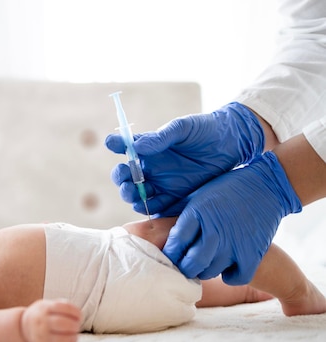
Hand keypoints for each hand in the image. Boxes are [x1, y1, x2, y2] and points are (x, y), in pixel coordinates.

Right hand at [21, 299, 80, 341]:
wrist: (23, 328)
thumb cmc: (42, 315)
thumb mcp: (47, 304)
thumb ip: (63, 306)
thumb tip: (78, 315)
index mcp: (44, 309)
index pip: (64, 308)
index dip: (76, 312)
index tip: (79, 315)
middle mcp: (42, 323)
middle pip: (63, 324)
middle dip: (75, 325)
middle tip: (76, 326)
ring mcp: (43, 337)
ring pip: (63, 340)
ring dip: (73, 338)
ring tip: (73, 336)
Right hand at [105, 102, 264, 215]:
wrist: (233, 144)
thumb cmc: (206, 130)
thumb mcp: (182, 128)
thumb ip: (160, 137)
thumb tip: (137, 147)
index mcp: (149, 148)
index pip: (126, 148)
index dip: (116, 145)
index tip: (112, 143)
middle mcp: (152, 167)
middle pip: (127, 177)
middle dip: (121, 179)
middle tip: (124, 179)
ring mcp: (162, 184)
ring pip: (137, 194)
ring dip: (130, 195)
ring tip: (132, 193)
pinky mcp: (175, 198)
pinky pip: (156, 207)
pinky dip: (147, 208)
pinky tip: (145, 206)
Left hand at [163, 151, 301, 284]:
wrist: (266, 185)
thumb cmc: (226, 190)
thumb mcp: (197, 196)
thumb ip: (180, 214)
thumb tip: (154, 230)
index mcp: (196, 214)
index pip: (174, 245)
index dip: (169, 255)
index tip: (170, 257)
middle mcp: (213, 231)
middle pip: (190, 264)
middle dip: (184, 268)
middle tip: (186, 265)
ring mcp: (234, 244)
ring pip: (210, 272)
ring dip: (206, 270)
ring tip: (207, 262)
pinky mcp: (253, 253)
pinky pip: (235, 277)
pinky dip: (231, 275)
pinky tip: (228, 266)